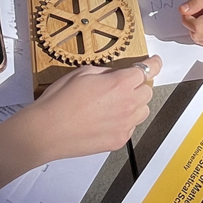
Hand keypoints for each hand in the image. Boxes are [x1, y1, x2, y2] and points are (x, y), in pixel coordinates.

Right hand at [20, 55, 160, 162]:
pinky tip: (106, 119)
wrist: (47, 130)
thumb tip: (113, 75)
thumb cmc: (60, 101)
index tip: (155, 62)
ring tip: (114, 104)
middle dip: (138, 85)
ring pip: (143, 111)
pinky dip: (124, 122)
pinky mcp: (118, 140)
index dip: (153, 64)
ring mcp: (125, 125)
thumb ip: (105, 72)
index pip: (148, 70)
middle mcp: (127, 104)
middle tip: (122, 85)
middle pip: (147, 91)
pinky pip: (130, 128)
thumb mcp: (82, 72)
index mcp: (120, 84)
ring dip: (134, 104)